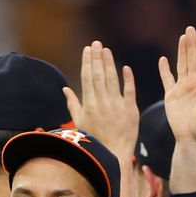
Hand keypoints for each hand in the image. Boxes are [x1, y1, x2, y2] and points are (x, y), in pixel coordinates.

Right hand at [63, 41, 137, 156]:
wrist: (114, 153)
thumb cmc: (95, 139)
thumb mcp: (80, 122)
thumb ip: (73, 104)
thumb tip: (65, 89)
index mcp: (89, 104)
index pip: (87, 78)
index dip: (87, 62)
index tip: (87, 49)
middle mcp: (102, 102)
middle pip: (99, 75)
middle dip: (97, 58)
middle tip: (97, 43)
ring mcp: (117, 105)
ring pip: (112, 79)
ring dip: (109, 63)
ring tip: (106, 50)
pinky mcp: (130, 109)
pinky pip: (129, 90)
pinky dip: (128, 79)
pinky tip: (125, 67)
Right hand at [159, 26, 195, 144]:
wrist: (192, 139)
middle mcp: (195, 83)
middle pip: (193, 59)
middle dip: (192, 44)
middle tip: (190, 29)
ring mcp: (183, 88)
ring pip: (181, 65)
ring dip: (181, 51)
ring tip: (182, 37)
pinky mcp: (171, 96)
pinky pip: (167, 79)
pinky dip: (164, 70)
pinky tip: (163, 59)